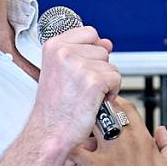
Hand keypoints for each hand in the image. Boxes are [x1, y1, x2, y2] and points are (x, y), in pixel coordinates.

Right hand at [31, 26, 119, 152]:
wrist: (50, 133)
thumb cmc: (55, 108)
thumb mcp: (59, 71)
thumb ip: (82, 52)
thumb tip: (107, 43)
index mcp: (54, 46)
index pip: (89, 33)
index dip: (93, 51)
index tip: (84, 68)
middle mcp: (64, 52)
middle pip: (102, 50)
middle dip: (99, 70)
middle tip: (81, 88)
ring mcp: (79, 66)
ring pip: (111, 65)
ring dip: (106, 82)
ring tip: (87, 95)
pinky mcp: (94, 81)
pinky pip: (116, 79)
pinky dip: (112, 92)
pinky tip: (96, 101)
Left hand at [65, 100, 166, 165]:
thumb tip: (162, 130)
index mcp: (144, 139)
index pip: (126, 109)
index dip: (112, 104)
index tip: (101, 107)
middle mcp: (128, 141)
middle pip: (104, 112)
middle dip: (89, 114)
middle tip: (78, 119)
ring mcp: (114, 153)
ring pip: (88, 128)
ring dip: (76, 134)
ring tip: (68, 140)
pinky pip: (77, 153)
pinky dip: (66, 151)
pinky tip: (58, 152)